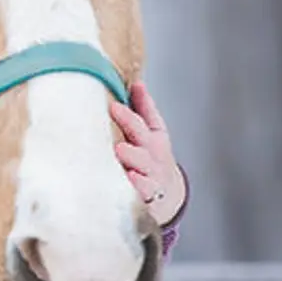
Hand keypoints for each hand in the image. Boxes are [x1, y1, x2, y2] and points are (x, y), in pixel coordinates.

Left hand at [110, 82, 184, 225]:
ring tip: (120, 149)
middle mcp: (153, 157)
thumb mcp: (152, 134)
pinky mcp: (147, 198)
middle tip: (115, 113)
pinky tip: (130, 178)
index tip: (114, 104)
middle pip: (143, 141)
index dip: (131, 112)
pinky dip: (138, 186)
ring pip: (144, 167)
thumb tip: (136, 82)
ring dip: (133, 157)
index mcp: (153, 139)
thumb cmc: (152, 160)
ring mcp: (151, 177)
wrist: (167, 197)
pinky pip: (144, 192)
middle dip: (129, 125)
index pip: (144, 122)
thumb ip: (144, 109)